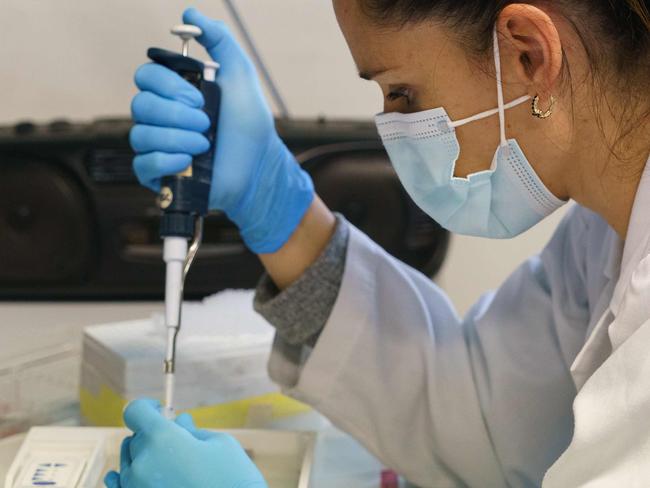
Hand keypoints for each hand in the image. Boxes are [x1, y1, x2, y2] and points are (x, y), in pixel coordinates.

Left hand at [104, 398, 266, 487]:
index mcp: (161, 439)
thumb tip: (178, 422)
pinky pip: (119, 487)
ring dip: (143, 457)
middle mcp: (141, 463)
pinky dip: (124, 479)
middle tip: (175, 441)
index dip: (148, 407)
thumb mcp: (219, 444)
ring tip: (164, 462)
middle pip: (135, 438)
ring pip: (128, 463)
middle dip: (153, 435)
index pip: (136, 411)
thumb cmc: (233, 479)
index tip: (161, 410)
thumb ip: (192, 431)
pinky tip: (131, 476)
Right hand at [130, 8, 313, 252]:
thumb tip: (189, 13)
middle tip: (207, 122)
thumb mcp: (240, 74)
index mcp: (173, 92)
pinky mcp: (158, 175)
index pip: (145, 76)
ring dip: (177, 138)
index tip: (200, 96)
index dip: (169, 85)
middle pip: (140, 105)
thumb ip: (218, 40)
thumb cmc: (249, 123)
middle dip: (177, 114)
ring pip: (140, 135)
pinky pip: (142, 165)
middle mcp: (160, 117)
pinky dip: (165, 161)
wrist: (259, 165)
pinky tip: (189, 162)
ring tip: (204, 144)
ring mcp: (157, 146)